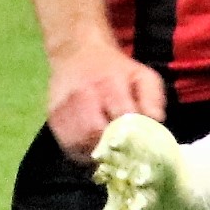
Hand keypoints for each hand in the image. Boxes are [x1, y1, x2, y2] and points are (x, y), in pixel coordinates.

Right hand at [46, 39, 166, 161]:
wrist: (78, 53)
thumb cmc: (116, 70)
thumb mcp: (142, 76)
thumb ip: (152, 98)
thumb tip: (156, 121)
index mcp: (109, 85)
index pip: (121, 118)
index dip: (133, 138)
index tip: (142, 150)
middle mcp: (82, 95)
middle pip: (96, 134)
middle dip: (113, 149)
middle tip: (125, 157)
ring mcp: (64, 108)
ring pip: (79, 143)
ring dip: (96, 154)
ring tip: (110, 156)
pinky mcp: (53, 118)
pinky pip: (67, 145)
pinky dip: (81, 154)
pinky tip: (94, 150)